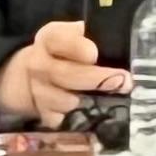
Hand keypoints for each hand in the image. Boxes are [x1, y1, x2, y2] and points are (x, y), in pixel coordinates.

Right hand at [0, 18, 126, 125]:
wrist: (32, 75)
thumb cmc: (63, 52)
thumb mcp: (71, 35)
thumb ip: (89, 35)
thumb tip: (113, 41)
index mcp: (49, 39)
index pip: (59, 41)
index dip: (78, 48)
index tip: (94, 54)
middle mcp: (39, 65)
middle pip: (67, 74)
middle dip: (98, 79)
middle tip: (124, 81)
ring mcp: (40, 92)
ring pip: (67, 101)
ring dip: (91, 101)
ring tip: (110, 99)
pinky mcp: (44, 114)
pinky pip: (64, 121)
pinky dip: (80, 120)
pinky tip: (93, 114)